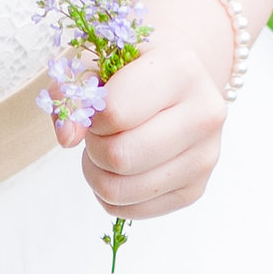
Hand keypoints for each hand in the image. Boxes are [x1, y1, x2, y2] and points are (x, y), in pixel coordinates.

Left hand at [62, 8, 230, 222]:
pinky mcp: (195, 189)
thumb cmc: (131, 68)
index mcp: (181, 69)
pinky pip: (132, 211)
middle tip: (98, 133)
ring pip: (121, 190)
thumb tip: (67, 138)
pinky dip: (111, 195)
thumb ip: (72, 93)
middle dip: (93, 148)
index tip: (97, 107)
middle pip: (120, 156)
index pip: (115, 113)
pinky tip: (120, 170)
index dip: (91, 116)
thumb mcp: (96, 62)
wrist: (177, 82)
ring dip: (97, 174)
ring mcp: (206, 156)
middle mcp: (205, 113)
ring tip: (106, 150)